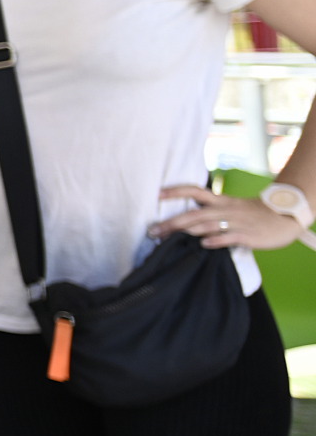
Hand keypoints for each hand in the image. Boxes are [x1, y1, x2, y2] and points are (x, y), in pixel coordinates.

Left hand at [149, 185, 308, 251]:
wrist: (284, 217)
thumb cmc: (253, 214)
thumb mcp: (230, 206)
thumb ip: (210, 211)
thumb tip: (185, 221)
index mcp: (221, 201)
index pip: (195, 191)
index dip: (176, 191)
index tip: (157, 194)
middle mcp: (225, 209)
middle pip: (194, 213)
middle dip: (172, 222)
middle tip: (152, 230)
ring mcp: (236, 222)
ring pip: (207, 225)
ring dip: (186, 232)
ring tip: (167, 238)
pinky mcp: (247, 235)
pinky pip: (229, 237)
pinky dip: (215, 240)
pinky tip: (203, 244)